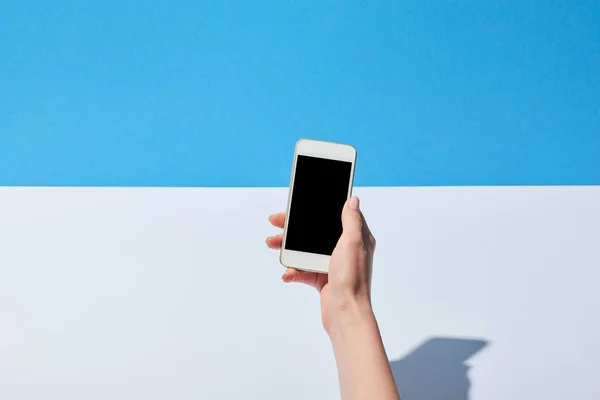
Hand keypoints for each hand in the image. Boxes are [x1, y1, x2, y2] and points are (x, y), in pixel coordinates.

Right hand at [265, 196, 375, 334]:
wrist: (346, 313)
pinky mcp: (322, 279)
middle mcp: (345, 250)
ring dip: (288, 248)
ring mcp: (332, 265)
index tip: (298, 206)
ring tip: (272, 244)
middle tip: (276, 222)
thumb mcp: (352, 242)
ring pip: (306, 250)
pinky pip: (303, 271)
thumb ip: (350, 220)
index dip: (317, 209)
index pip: (335, 216)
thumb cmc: (353, 279)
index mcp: (355, 238)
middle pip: (316, 233)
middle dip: (294, 228)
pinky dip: (293, 271)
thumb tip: (352, 200)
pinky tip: (288, 273)